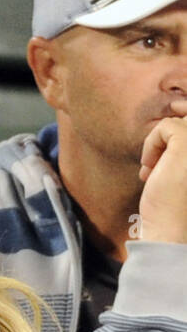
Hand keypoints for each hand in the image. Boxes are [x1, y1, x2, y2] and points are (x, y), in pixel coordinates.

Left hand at [137, 104, 186, 243]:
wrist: (172, 228)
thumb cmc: (175, 204)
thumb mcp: (181, 166)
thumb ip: (182, 141)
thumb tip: (179, 104)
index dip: (184, 119)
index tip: (170, 127)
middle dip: (169, 137)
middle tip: (155, 166)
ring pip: (177, 124)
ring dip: (158, 147)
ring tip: (152, 173)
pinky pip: (165, 127)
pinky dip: (151, 146)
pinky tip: (149, 170)